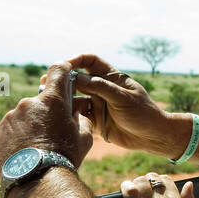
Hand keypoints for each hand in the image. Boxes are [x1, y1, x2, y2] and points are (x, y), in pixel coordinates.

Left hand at [0, 61, 93, 176]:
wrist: (37, 182)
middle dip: (46, 113)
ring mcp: (10, 117)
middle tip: (53, 133)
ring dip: (31, 126)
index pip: (58, 69)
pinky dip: (17, 137)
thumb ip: (81, 119)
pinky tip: (25, 154)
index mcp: (51, 100)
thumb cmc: (64, 158)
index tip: (65, 75)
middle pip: (40, 101)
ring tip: (37, 149)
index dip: (63, 70)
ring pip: (24, 117)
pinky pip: (10, 129)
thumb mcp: (84, 138)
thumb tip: (77, 112)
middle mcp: (28, 103)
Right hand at [42, 54, 185, 157]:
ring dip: (63, 98)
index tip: (63, 65)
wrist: (152, 137)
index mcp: (111, 77)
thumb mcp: (124, 98)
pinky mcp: (95, 120)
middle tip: (46, 83)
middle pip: (78, 79)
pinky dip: (69, 114)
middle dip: (63, 80)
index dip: (76, 60)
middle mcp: (102, 89)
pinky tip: (60, 116)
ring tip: (49, 101)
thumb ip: (101, 88)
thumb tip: (78, 78)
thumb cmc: (144, 114)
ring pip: (75, 98)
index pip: (90, 61)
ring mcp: (97, 104)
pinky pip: (78, 115)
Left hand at [121, 172, 195, 197]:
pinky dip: (126, 187)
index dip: (159, 183)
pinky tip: (126, 191)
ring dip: (136, 184)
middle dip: (147, 182)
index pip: (166, 180)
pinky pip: (129, 190)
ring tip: (133, 192)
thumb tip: (189, 184)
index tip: (153, 189)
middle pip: (152, 179)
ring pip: (140, 181)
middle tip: (142, 192)